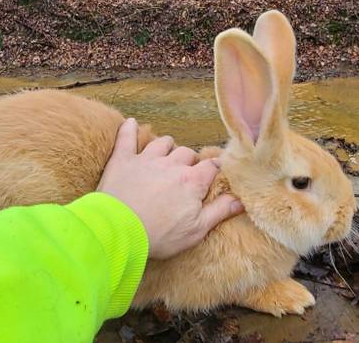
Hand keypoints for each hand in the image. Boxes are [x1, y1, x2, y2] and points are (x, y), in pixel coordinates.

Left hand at [97, 118, 243, 258]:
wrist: (118, 231)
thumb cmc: (158, 235)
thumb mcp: (196, 230)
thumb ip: (219, 211)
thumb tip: (241, 200)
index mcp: (192, 181)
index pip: (211, 166)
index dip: (214, 169)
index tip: (214, 173)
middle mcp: (171, 164)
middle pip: (187, 153)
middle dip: (190, 160)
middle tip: (187, 173)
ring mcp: (146, 160)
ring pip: (163, 142)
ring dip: (167, 146)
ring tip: (166, 153)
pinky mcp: (123, 160)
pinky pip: (127, 137)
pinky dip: (129, 129)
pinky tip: (131, 123)